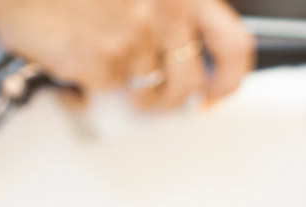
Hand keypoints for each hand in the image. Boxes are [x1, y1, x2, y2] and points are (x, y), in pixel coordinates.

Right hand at [0, 0, 253, 108]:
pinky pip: (107, 95)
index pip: (234, 46)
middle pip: (190, 82)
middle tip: (156, 96)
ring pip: (148, 94)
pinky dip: (87, 88)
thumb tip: (188, 52)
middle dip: (173, 98)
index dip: (229, 80)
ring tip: (104, 66)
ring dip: (129, 92)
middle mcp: (165, 9)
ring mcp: (134, 37)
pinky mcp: (102, 62)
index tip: (216, 92)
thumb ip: (168, 12)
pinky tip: (72, 60)